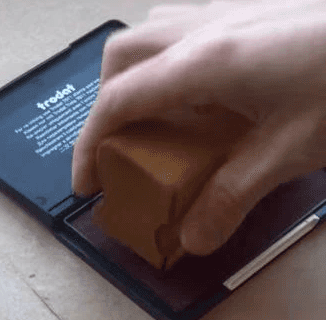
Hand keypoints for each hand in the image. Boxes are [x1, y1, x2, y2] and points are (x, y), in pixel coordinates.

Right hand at [72, 0, 325, 254]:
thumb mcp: (289, 152)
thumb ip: (233, 197)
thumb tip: (193, 238)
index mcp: (204, 63)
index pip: (118, 102)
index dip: (89, 146)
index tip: (87, 185)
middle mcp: (205, 27)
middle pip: (122, 56)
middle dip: (105, 106)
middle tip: (119, 151)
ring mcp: (228, 10)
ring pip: (152, 33)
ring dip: (136, 79)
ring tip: (153, 123)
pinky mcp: (252, 11)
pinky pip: (186, 28)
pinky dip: (170, 64)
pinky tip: (201, 96)